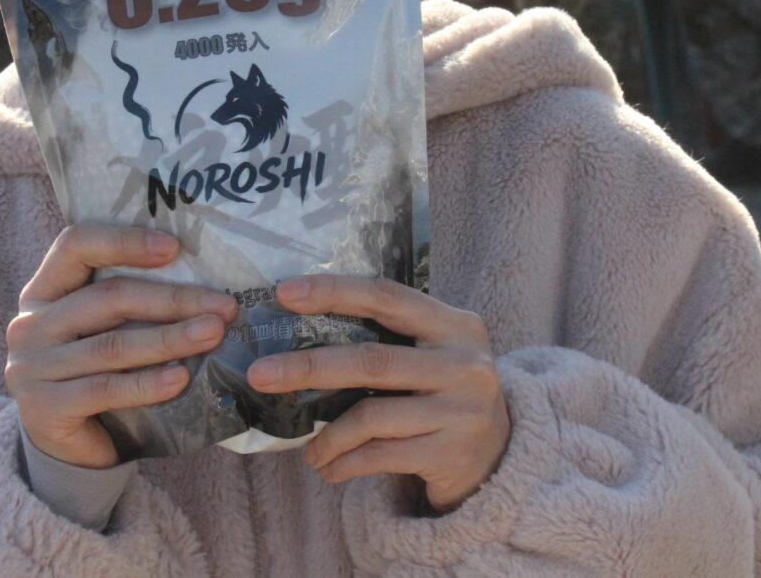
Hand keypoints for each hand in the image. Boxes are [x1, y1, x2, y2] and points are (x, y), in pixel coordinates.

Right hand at [5, 225, 238, 469]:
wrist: (66, 450)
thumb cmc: (94, 375)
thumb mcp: (100, 331)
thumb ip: (128, 305)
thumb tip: (202, 284)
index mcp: (43, 290)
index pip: (75, 245)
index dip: (124, 241)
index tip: (174, 247)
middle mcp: (30, 323)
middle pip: (108, 297)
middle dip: (172, 299)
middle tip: (223, 306)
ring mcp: (32, 367)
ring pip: (112, 346)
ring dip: (170, 339)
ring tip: (212, 334)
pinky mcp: (43, 408)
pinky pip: (105, 390)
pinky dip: (147, 383)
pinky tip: (182, 378)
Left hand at [246, 275, 510, 512]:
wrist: (500, 455)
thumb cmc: (444, 393)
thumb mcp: (433, 352)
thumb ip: (388, 336)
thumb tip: (297, 328)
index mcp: (454, 323)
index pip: (386, 296)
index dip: (333, 292)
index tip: (285, 293)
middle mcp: (463, 362)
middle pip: (370, 360)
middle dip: (308, 366)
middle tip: (260, 374)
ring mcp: (462, 410)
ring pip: (371, 416)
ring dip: (327, 436)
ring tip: (307, 450)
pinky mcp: (452, 453)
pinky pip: (380, 456)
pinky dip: (345, 463)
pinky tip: (328, 468)